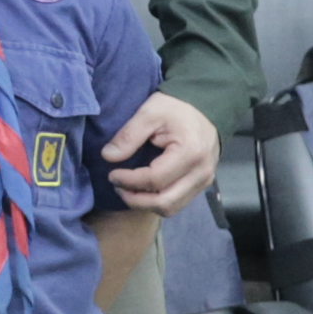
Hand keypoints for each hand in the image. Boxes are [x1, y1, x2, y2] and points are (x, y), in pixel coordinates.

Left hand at [103, 90, 216, 213]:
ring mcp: (205, 181)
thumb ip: (128, 136)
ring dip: (145, 204)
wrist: (205, 106)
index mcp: (190, 153)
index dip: (129, 181)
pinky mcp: (203, 184)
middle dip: (135, 199)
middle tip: (117, 186)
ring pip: (172, 208)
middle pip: (165, 202)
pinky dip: (157, 201)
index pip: (155, 180)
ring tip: (126, 190)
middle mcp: (201, 172)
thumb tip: (107, 156)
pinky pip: (178, 202)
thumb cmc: (176, 107)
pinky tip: (142, 190)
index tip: (112, 174)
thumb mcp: (148, 114)